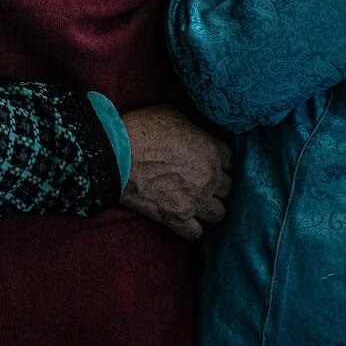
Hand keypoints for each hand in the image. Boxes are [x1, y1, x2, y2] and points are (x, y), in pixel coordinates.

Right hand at [118, 105, 233, 239]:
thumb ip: (190, 124)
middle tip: (199, 183)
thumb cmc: (139, 129)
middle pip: (227, 188)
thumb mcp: (170, 113)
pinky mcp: (177, 217)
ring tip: (194, 203)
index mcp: (210, 149)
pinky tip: (183, 219)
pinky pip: (196, 232)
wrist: (114, 154)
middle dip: (215, 186)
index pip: (231, 162)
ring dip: (208, 209)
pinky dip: (191, 228)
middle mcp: (209, 176)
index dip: (219, 162)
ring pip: (218, 213)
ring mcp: (195, 200)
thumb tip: (192, 127)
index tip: (208, 164)